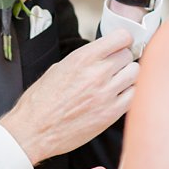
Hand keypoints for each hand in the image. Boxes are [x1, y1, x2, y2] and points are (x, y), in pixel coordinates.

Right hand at [0, 34, 137, 165]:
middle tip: (113, 68)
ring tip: (115, 83)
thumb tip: (98, 57)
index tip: (120, 45)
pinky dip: (128, 94)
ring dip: (127, 76)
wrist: (33, 131)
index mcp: (81, 59)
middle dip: (122, 60)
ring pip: (135, 74)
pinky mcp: (111, 113)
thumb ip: (82, 61)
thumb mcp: (56, 70)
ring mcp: (106, 94)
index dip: (122, 41)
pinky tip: (116, 97)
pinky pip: (134, 95)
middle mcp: (96, 73)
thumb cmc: (39, 103)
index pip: (121, 37)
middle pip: (128, 55)